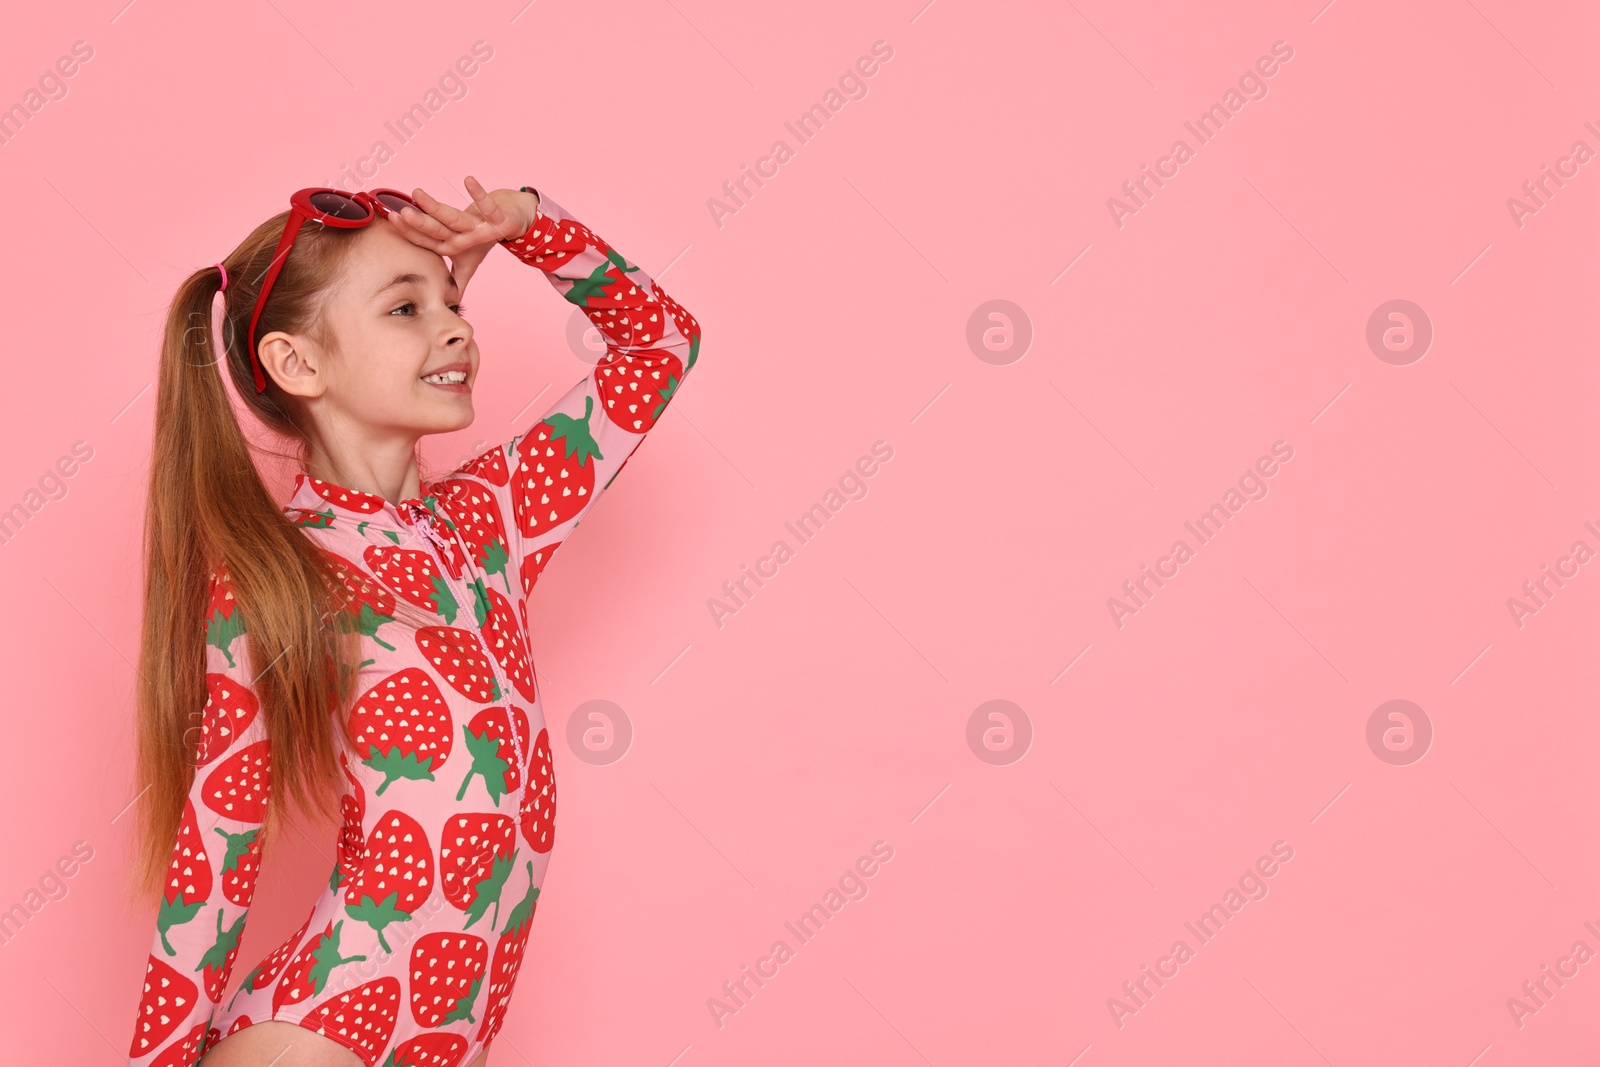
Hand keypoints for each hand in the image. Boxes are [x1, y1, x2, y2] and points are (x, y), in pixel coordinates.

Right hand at [386, 175, 538, 293]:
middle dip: (421, 223)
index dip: (410, 230)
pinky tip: (468, 180)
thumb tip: (442, 301)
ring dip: (437, 208)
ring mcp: (482, 230)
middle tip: (402, 213)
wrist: (512, 223)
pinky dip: (479, 194)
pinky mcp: (499, 220)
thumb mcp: (465, 259)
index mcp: (453, 246)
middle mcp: (465, 240)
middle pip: (439, 232)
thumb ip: (453, 276)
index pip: (427, 240)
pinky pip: (488, 206)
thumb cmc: (482, 240)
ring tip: (418, 193)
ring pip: (456, 219)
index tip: (391, 216)